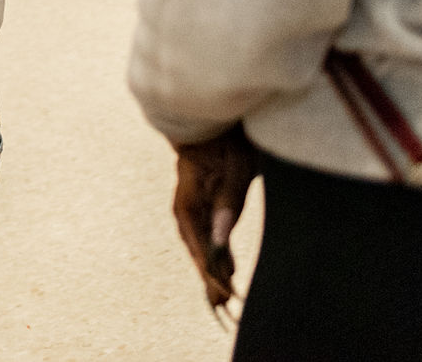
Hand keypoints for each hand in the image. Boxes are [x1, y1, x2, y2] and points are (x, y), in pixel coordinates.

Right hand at [170, 126, 258, 313]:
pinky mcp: (200, 203)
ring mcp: (191, 205)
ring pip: (200, 244)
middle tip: (223, 306)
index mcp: (189, 200)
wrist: (205, 115)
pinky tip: (227, 268)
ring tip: (223, 295)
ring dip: (211, 269)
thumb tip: (221, 240)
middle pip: (196, 249)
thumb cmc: (225, 138)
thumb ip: (229, 202)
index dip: (211, 270)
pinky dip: (215, 254)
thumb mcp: (236, 166)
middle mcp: (185, 207)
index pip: (199, 244)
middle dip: (209, 277)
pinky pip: (206, 235)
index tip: (224, 292)